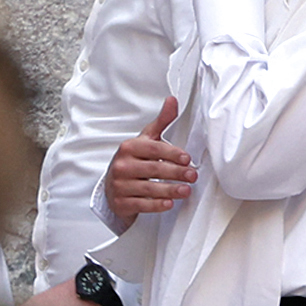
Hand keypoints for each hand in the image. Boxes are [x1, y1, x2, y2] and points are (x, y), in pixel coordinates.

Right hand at [103, 99, 195, 227]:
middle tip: (192, 175)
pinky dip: (156, 205)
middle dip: (175, 172)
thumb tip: (172, 100)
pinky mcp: (121, 202)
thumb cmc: (133, 161)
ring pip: (149, 188)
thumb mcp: (145, 140)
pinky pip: (141, 205)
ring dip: (170, 190)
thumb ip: (161, 122)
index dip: (171, 153)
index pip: (152, 149)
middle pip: (153, 168)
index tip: (187, 159)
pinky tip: (169, 203)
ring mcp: (120, 185)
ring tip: (186, 190)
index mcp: (129, 148)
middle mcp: (122, 165)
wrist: (113, 187)